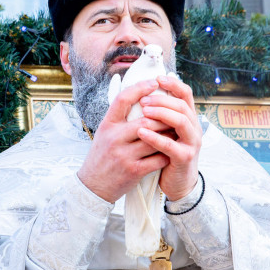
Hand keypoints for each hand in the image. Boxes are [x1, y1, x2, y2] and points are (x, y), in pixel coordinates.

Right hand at [78, 79, 171, 202]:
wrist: (93, 186)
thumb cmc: (102, 156)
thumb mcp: (104, 133)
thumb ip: (120, 118)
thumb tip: (139, 96)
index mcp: (107, 125)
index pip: (123, 99)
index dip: (140, 88)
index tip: (154, 83)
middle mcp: (114, 138)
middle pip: (146, 120)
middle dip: (163, 116)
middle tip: (174, 112)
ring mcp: (124, 155)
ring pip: (155, 139)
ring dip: (169, 134)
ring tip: (176, 130)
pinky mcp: (134, 171)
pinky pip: (158, 158)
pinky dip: (166, 153)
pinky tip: (171, 150)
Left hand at [135, 75, 201, 200]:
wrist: (177, 183)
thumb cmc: (167, 155)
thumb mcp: (166, 131)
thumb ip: (161, 116)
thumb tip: (143, 94)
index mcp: (188, 118)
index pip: (186, 94)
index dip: (173, 84)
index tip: (158, 78)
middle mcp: (194, 128)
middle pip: (182, 105)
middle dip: (162, 100)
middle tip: (144, 100)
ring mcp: (191, 143)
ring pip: (181, 121)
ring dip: (161, 114)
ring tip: (143, 112)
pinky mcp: (184, 158)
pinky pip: (171, 144)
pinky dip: (155, 137)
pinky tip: (141, 133)